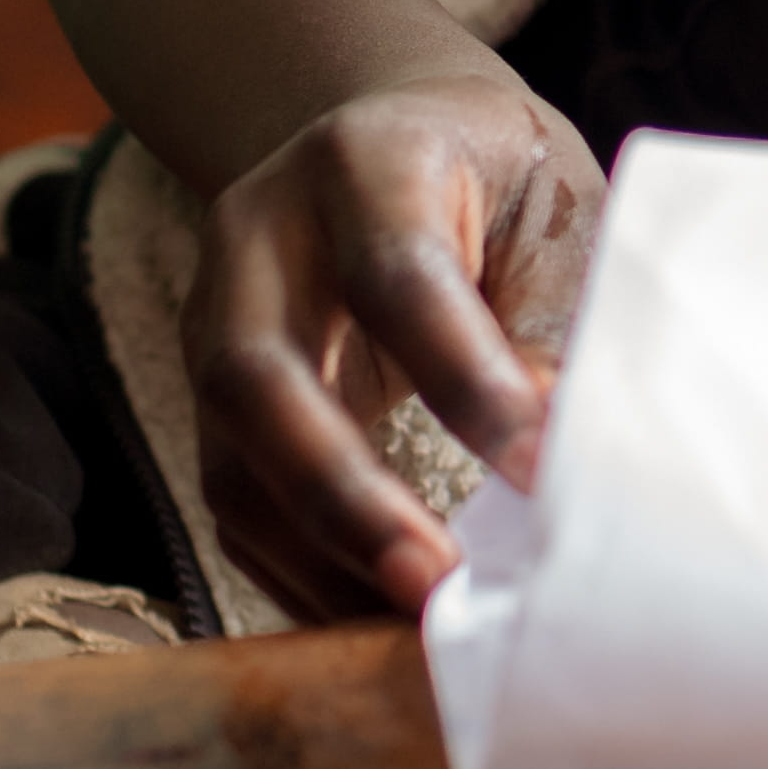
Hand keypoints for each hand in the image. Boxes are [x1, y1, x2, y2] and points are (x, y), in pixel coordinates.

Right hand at [177, 72, 605, 614]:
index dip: (465, 382)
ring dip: (320, 558)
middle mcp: (259, 238)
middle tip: (435, 582)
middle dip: (341, 496)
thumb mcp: (551, 209)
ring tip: (414, 629)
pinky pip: (236, 504)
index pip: (396, 276)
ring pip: (229, 459)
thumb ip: (554, 318)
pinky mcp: (213, 397)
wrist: (391, 138)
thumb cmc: (499, 182)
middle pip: (258, 376)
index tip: (540, 476)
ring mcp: (216, 319)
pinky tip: (374, 619)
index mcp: (363, 163)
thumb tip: (552, 462)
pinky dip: (301, 573)